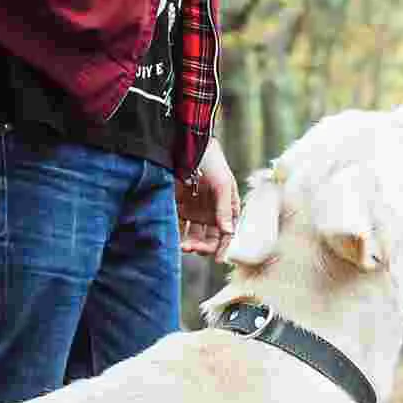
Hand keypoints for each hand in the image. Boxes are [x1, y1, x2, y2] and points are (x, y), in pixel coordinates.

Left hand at [176, 138, 240, 261]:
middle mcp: (212, 212)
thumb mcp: (222, 183)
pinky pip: (177, 227)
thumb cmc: (211, 161)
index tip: (218, 258)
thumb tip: (228, 232)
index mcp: (227, 207)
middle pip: (210, 238)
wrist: (188, 145)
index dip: (224, 246)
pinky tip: (173, 240)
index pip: (228, 232)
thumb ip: (224, 209)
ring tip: (183, 246)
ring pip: (193, 235)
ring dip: (190, 244)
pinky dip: (176, 236)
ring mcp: (195, 210)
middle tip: (193, 248)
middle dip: (204, 246)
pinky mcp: (178, 207)